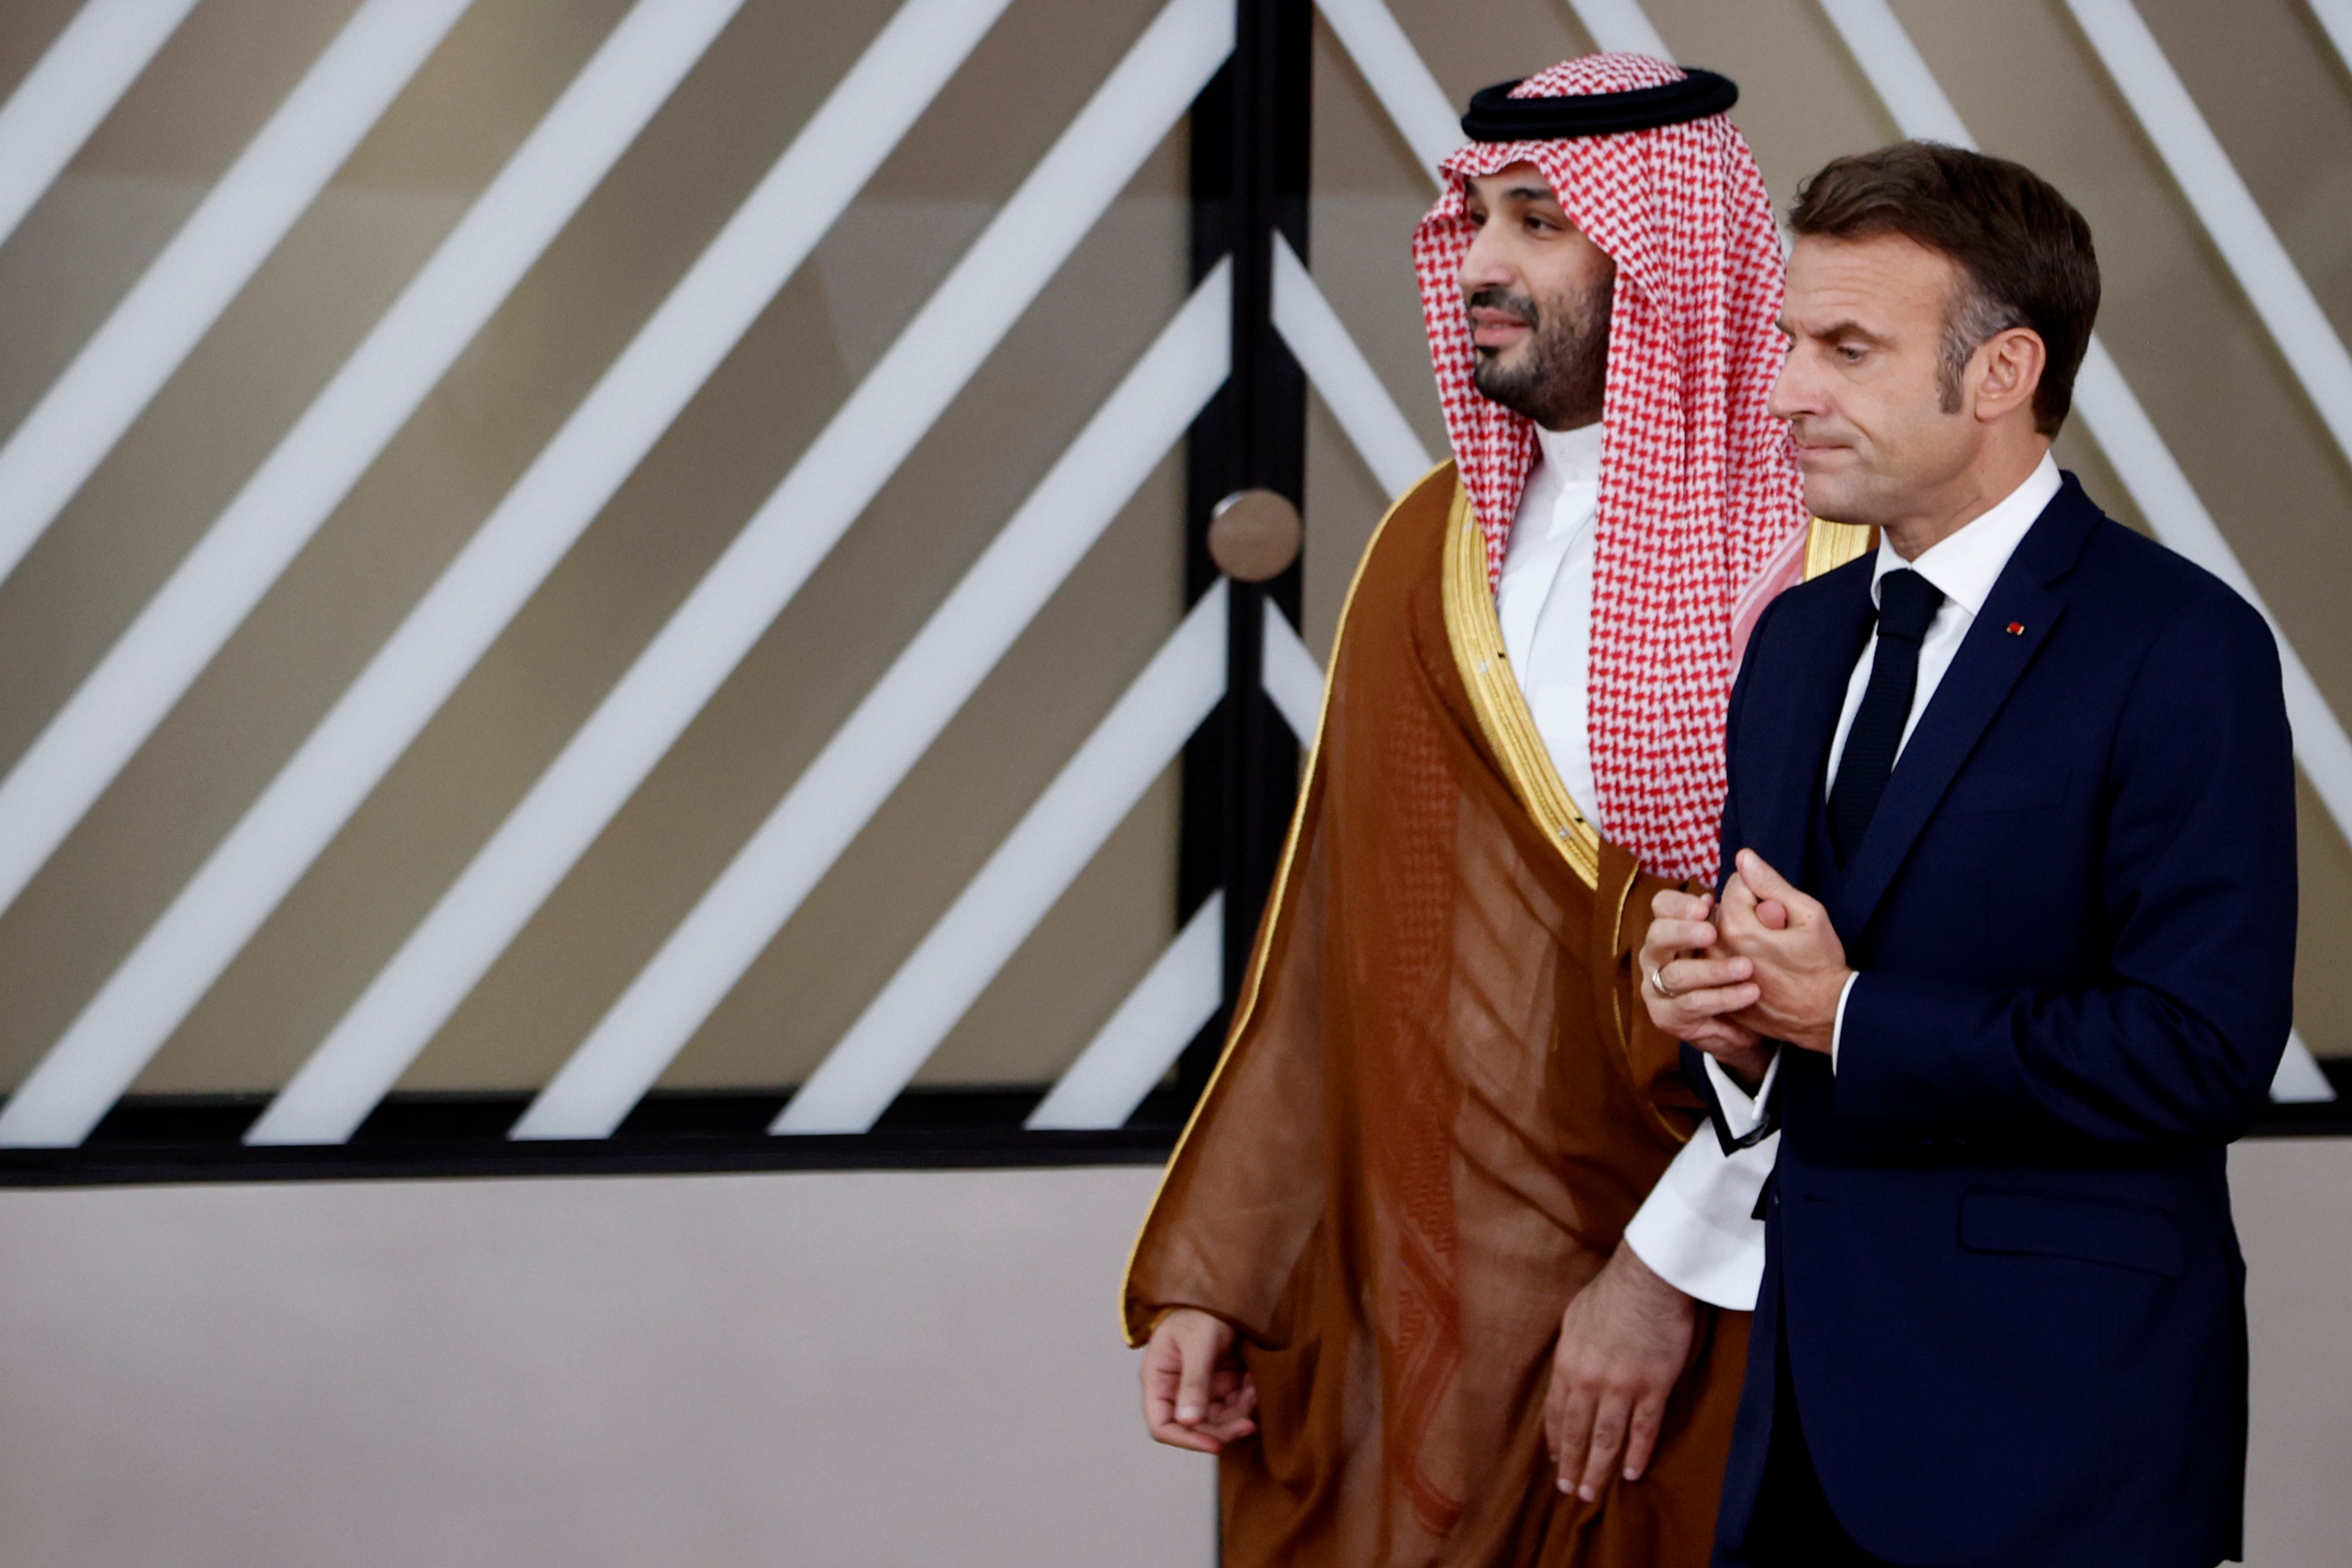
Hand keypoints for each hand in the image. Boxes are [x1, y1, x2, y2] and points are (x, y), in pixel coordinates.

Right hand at [1139, 1308, 1257, 1453]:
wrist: (1228, 1292)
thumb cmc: (1203, 1310)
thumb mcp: (1198, 1342)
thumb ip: (1194, 1381)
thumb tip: (1188, 1421)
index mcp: (1158, 1379)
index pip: (1161, 1424)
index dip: (1184, 1440)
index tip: (1214, 1443)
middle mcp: (1176, 1389)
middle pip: (1193, 1428)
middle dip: (1221, 1429)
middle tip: (1247, 1424)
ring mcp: (1199, 1388)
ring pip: (1217, 1421)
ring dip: (1238, 1414)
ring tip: (1254, 1391)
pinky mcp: (1220, 1385)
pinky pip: (1232, 1407)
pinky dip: (1246, 1401)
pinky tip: (1255, 1385)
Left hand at [1545, 1245, 1698, 1500]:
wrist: (1647, 1280)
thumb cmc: (1611, 1292)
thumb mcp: (1574, 1318)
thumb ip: (1571, 1349)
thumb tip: (1567, 1367)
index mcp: (1568, 1363)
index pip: (1555, 1411)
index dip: (1554, 1439)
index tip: (1553, 1459)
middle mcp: (1589, 1381)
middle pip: (1577, 1432)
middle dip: (1571, 1464)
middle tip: (1569, 1491)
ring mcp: (1622, 1387)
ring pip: (1606, 1439)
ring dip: (1598, 1469)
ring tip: (1591, 1493)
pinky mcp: (1653, 1388)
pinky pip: (1644, 1430)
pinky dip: (1637, 1454)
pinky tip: (1632, 1473)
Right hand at [1638, 888, 1774, 1081]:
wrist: (1756, 1018)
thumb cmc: (1750, 966)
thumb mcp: (1756, 930)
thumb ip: (1751, 898)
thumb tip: (1748, 859)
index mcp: (1674, 928)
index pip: (1661, 906)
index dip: (1678, 904)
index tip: (1707, 903)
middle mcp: (1658, 955)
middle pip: (1656, 937)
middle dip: (1684, 933)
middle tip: (1713, 933)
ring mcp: (1658, 987)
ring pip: (1676, 975)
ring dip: (1712, 970)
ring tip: (1746, 968)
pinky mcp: (1668, 1017)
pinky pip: (1692, 1005)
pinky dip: (1721, 999)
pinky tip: (1749, 994)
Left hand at [1717, 849, 1851, 1054]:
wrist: (1824, 1015)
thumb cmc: (1821, 964)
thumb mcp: (1809, 915)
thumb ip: (1771, 883)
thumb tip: (1743, 856)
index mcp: (1736, 926)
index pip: (1735, 884)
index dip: (1761, 892)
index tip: (1780, 912)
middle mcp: (1715, 949)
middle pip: (1721, 908)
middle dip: (1745, 912)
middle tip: (1775, 933)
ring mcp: (1713, 974)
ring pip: (1715, 934)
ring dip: (1736, 935)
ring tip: (1767, 953)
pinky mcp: (1715, 991)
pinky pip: (1714, 960)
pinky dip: (1730, 959)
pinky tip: (1757, 970)